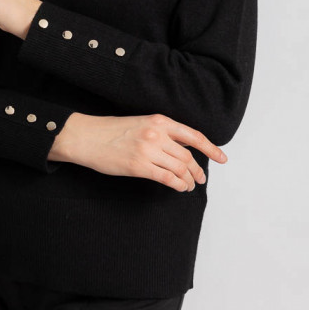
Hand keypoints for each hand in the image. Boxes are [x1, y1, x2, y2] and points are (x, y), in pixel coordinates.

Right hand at [51, 112, 227, 191]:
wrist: (86, 137)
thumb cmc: (111, 131)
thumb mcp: (141, 124)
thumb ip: (162, 134)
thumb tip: (184, 148)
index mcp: (159, 121)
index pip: (193, 136)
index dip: (211, 149)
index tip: (222, 158)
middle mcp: (156, 134)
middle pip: (188, 156)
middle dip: (198, 171)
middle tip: (201, 179)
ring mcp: (148, 150)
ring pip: (180, 169)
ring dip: (188, 180)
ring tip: (189, 185)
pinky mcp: (139, 166)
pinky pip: (167, 178)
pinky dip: (177, 185)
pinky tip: (179, 188)